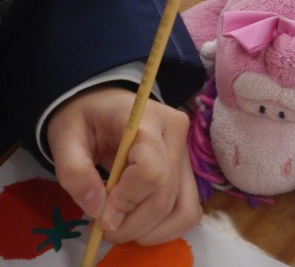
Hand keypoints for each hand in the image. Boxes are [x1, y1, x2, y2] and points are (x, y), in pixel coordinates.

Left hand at [46, 85, 201, 244]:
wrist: (104, 105)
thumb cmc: (85, 119)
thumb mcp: (65, 138)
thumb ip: (75, 172)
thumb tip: (97, 210)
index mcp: (148, 119)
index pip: (151, 170)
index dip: (126, 200)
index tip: (101, 212)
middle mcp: (177, 134)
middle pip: (164, 195)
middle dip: (132, 223)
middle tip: (104, 229)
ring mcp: (186, 153)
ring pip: (183, 207)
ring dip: (151, 230)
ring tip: (122, 228)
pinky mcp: (188, 170)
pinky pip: (188, 209)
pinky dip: (166, 228)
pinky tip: (140, 225)